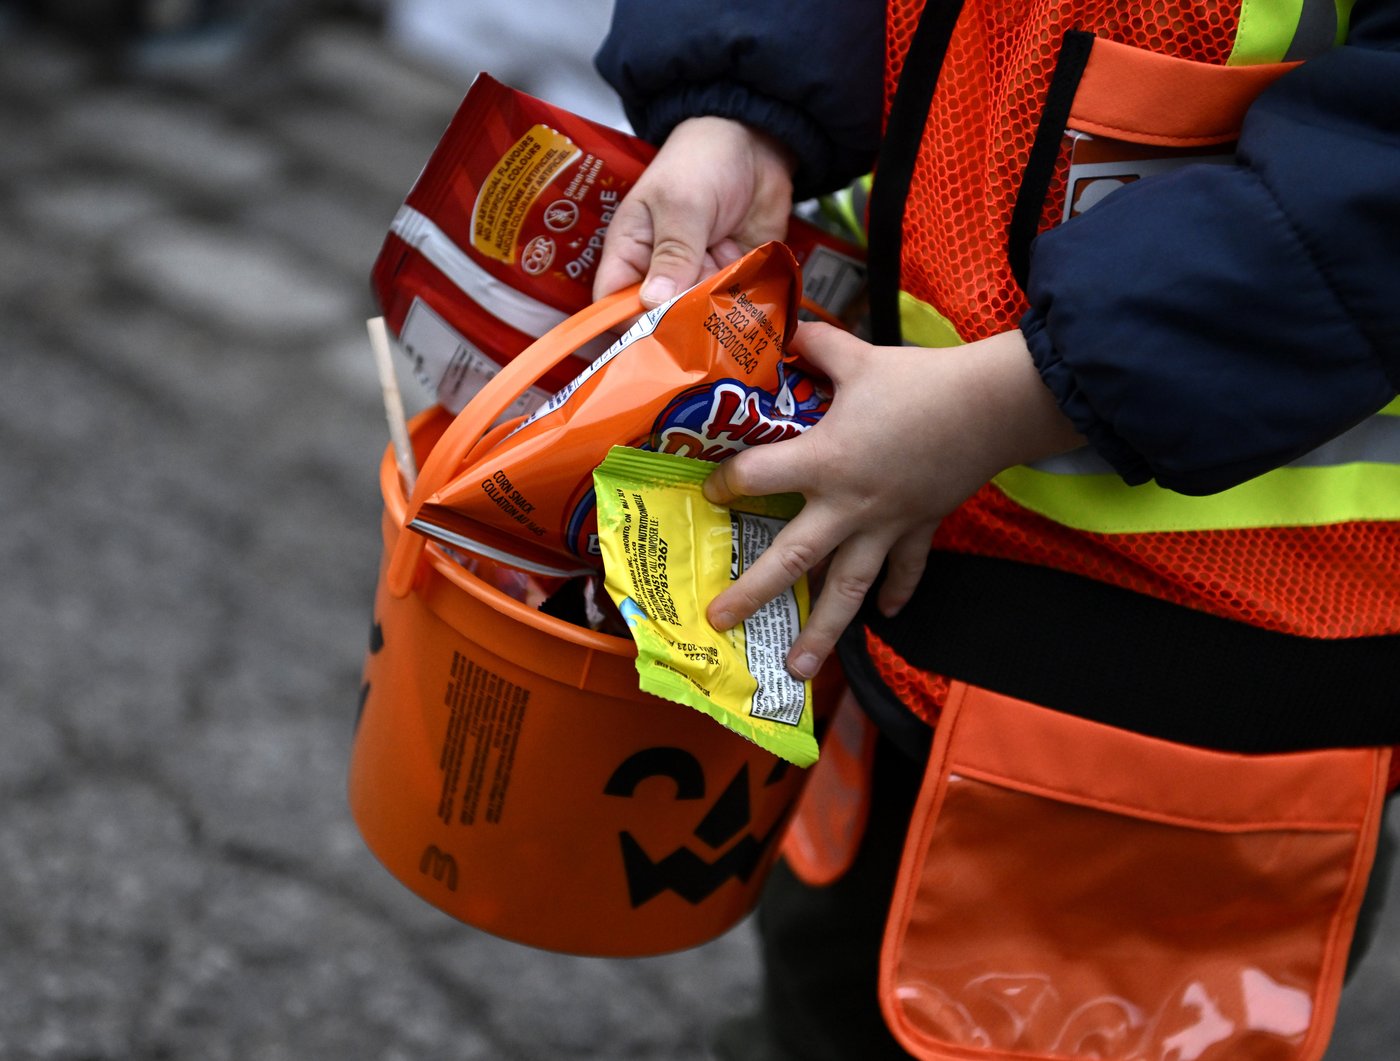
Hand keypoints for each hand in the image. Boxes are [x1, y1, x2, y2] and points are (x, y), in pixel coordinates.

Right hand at [593, 116, 796, 306]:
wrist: (757, 143)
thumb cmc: (702, 159)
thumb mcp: (681, 203)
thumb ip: (672, 252)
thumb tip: (652, 301)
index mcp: (630, 252)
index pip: (612, 303)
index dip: (625, 325)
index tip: (651, 337)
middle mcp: (661, 274)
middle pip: (658, 320)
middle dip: (680, 325)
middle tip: (702, 322)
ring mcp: (698, 280)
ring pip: (700, 319)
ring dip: (716, 316)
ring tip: (732, 303)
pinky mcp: (732, 282)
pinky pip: (734, 310)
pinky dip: (743, 310)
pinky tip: (753, 301)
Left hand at [703, 323, 1083, 678]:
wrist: (993, 406)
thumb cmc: (921, 382)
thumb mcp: (860, 358)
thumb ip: (817, 346)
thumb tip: (787, 327)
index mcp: (824, 460)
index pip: (757, 477)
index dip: (726, 482)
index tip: (708, 492)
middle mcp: (848, 505)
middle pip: (793, 558)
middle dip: (754, 593)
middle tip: (719, 622)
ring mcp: (885, 526)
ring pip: (848, 587)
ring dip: (822, 631)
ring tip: (797, 668)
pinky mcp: (920, 529)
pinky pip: (905, 570)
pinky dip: (898, 593)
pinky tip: (887, 617)